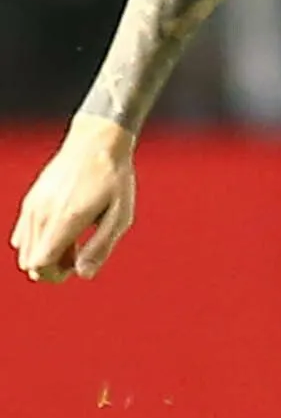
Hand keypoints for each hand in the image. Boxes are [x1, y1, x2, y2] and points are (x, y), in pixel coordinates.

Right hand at [12, 115, 136, 281]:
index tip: (78, 263)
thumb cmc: (115, 179)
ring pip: (23, 251)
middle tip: (79, 252)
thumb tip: (83, 275)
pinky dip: (37, 242)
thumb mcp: (120, 215)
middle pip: (29, 263)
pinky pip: (21, 235)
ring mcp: (33, 206)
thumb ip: (101, 247)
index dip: (57, 274)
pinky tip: (61, 230)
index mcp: (65, 219)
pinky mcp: (30, 201)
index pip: (40, 265)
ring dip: (45, 255)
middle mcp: (42, 214)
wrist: (97, 142)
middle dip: (52, 268)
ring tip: (74, 240)